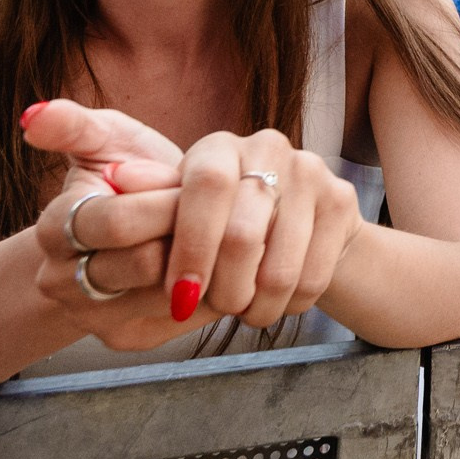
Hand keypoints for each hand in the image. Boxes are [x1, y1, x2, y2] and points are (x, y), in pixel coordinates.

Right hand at [22, 100, 199, 347]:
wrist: (137, 232)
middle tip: (222, 210)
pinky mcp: (126, 339)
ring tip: (225, 233)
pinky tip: (222, 262)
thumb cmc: (127, 175)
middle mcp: (61, 281)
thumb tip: (35, 116)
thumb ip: (74, 125)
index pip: (118, 222)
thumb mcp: (104, 140)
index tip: (192, 182)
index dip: (165, 202)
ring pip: (168, 295)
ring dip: (207, 262)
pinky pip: (184, 319)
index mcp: (55, 228)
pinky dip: (213, 288)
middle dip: (190, 232)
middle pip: (145, 263)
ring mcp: (91, 317)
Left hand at [117, 129, 364, 330]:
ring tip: (242, 311)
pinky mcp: (342, 201)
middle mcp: (268, 147)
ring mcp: (311, 172)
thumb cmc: (221, 219)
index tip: (180, 296)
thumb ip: (150, 199)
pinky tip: (273, 301)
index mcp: (219, 148)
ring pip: (280, 267)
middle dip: (223, 288)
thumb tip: (117, 176)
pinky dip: (288, 305)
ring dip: (256, 306)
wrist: (298, 219)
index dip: (193, 246)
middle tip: (214, 311)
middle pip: (244, 233)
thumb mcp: (178, 209)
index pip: (207, 187)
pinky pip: (313, 276)